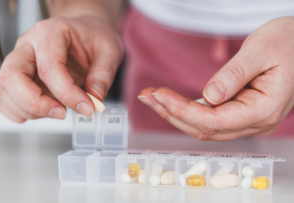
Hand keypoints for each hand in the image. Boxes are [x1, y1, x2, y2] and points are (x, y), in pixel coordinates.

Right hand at [0, 16, 122, 122]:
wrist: (85, 34)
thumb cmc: (94, 39)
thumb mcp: (110, 51)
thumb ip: (103, 76)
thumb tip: (94, 101)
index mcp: (51, 33)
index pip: (49, 67)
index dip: (67, 94)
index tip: (87, 108)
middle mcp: (28, 45)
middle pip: (11, 76)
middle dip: (35, 103)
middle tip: (62, 113)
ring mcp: (19, 61)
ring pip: (3, 89)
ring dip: (27, 110)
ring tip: (57, 111)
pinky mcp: (17, 77)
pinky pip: (3, 98)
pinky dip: (19, 112)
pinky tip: (43, 111)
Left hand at [138, 17, 293, 140]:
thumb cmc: (287, 42)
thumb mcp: (261, 50)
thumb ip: (234, 75)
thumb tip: (208, 97)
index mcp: (263, 110)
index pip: (214, 120)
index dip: (182, 110)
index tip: (159, 95)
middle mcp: (256, 122)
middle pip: (204, 128)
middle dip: (171, 113)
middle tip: (145, 96)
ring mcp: (247, 121)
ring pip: (204, 126)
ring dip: (175, 113)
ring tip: (151, 97)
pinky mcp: (239, 114)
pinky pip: (209, 119)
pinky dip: (187, 110)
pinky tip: (170, 101)